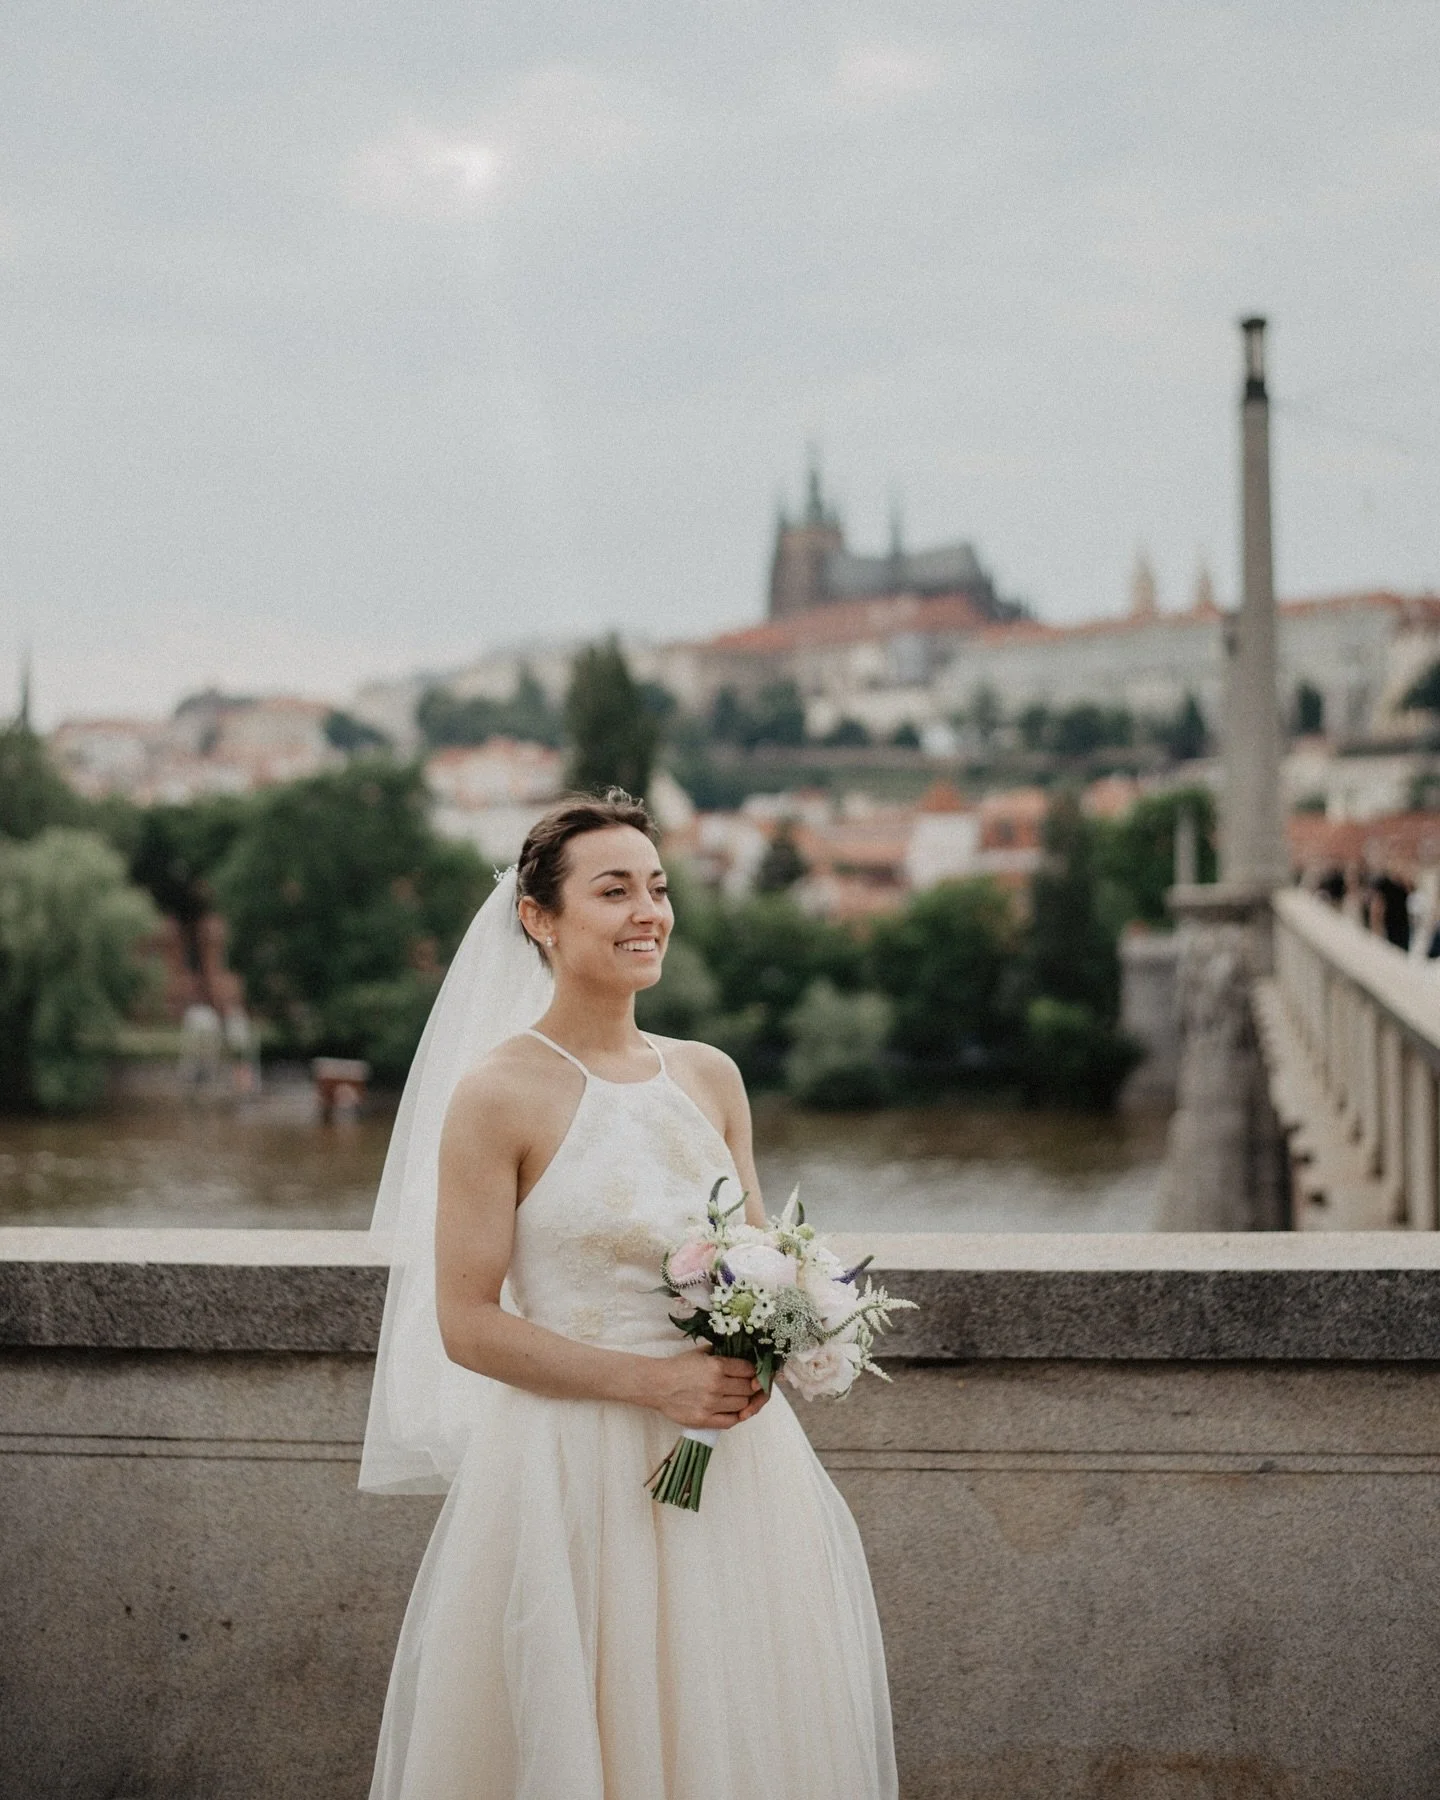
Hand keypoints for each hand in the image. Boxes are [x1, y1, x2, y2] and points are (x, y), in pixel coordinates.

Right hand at [649, 1344, 769, 1429]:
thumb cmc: (679, 1366)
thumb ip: (723, 1353)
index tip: (750, 1373)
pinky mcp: (704, 1420)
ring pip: (742, 1405)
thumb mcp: (702, 1353)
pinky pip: (731, 1421)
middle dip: (750, 1386)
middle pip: (748, 1389)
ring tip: (736, 1396)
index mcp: (717, 1366)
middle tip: (745, 1385)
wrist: (657, 1384)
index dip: (753, 1371)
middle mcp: (716, 1385)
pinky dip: (736, 1416)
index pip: (749, 1370)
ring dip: (743, 1401)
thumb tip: (746, 1356)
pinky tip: (733, 1410)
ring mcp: (710, 1404)